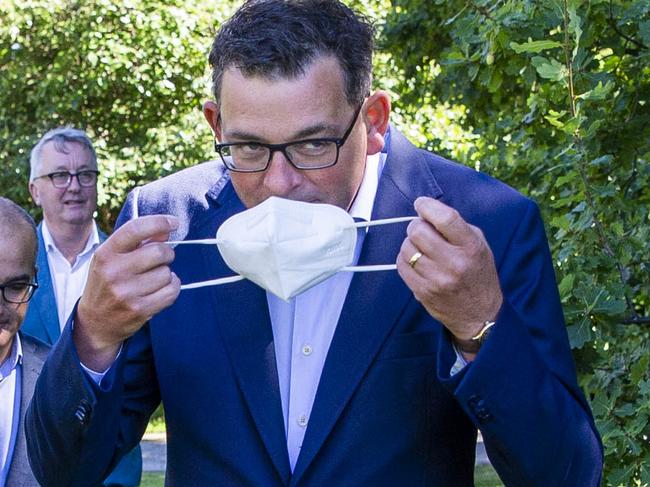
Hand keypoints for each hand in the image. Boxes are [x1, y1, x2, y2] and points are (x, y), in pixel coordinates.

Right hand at [74, 215, 180, 369]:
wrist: (96, 322)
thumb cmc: (108, 283)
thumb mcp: (112, 258)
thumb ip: (137, 242)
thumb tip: (166, 230)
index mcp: (106, 254)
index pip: (135, 229)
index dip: (159, 222)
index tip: (174, 222)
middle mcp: (114, 272)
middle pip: (159, 252)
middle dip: (166, 253)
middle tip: (161, 259)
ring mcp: (127, 293)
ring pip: (167, 273)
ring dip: (166, 274)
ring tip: (153, 279)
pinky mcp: (140, 309)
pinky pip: (172, 291)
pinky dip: (172, 287)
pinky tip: (160, 289)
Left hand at [397, 197, 502, 345]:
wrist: (480, 314)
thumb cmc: (478, 273)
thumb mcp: (479, 245)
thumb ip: (456, 227)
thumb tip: (428, 212)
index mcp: (471, 247)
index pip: (445, 218)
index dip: (428, 206)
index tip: (421, 204)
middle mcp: (454, 263)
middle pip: (419, 231)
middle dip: (416, 225)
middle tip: (422, 229)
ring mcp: (436, 279)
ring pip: (407, 248)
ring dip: (410, 243)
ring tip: (421, 248)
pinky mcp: (423, 291)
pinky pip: (401, 266)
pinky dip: (405, 259)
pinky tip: (416, 261)